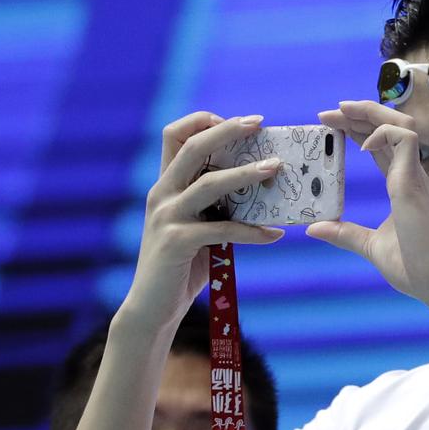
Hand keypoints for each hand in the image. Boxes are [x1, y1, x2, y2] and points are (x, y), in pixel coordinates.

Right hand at [122, 112, 284, 329]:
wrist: (153, 308)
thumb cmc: (182, 267)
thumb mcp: (198, 228)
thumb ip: (217, 206)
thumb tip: (262, 189)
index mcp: (165, 186)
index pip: (174, 136)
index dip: (203, 121)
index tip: (238, 122)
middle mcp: (161, 195)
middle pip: (191, 147)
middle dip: (226, 130)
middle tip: (258, 123)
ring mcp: (166, 217)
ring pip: (209, 183)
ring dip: (245, 173)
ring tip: (275, 169)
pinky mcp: (176, 242)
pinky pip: (222, 229)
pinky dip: (252, 231)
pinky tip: (274, 235)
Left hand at [309, 102, 428, 310]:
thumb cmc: (414, 267)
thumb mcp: (370, 246)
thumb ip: (345, 234)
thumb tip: (314, 228)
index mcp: (402, 187)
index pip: (380, 146)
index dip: (358, 131)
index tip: (332, 126)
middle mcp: (411, 176)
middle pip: (388, 129)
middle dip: (358, 115)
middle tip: (328, 113)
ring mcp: (414, 176)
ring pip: (399, 124)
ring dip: (371, 112)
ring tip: (342, 110)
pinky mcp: (414, 180)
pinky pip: (404, 137)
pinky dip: (382, 132)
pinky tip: (361, 145)